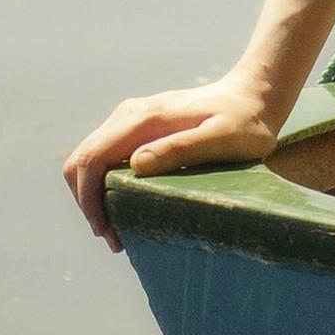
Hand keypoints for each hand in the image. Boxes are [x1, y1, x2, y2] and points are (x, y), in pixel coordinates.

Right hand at [59, 72, 280, 250]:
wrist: (252, 96)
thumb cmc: (245, 122)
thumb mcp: (223, 139)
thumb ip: (181, 149)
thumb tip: (136, 165)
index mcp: (144, 119)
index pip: (93, 157)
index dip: (89, 198)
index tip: (106, 231)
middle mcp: (129, 115)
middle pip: (82, 159)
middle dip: (87, 201)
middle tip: (113, 238)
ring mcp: (131, 119)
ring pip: (90, 158)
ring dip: (92, 194)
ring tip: (117, 229)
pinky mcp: (138, 128)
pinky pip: (106, 157)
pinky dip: (103, 184)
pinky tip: (125, 206)